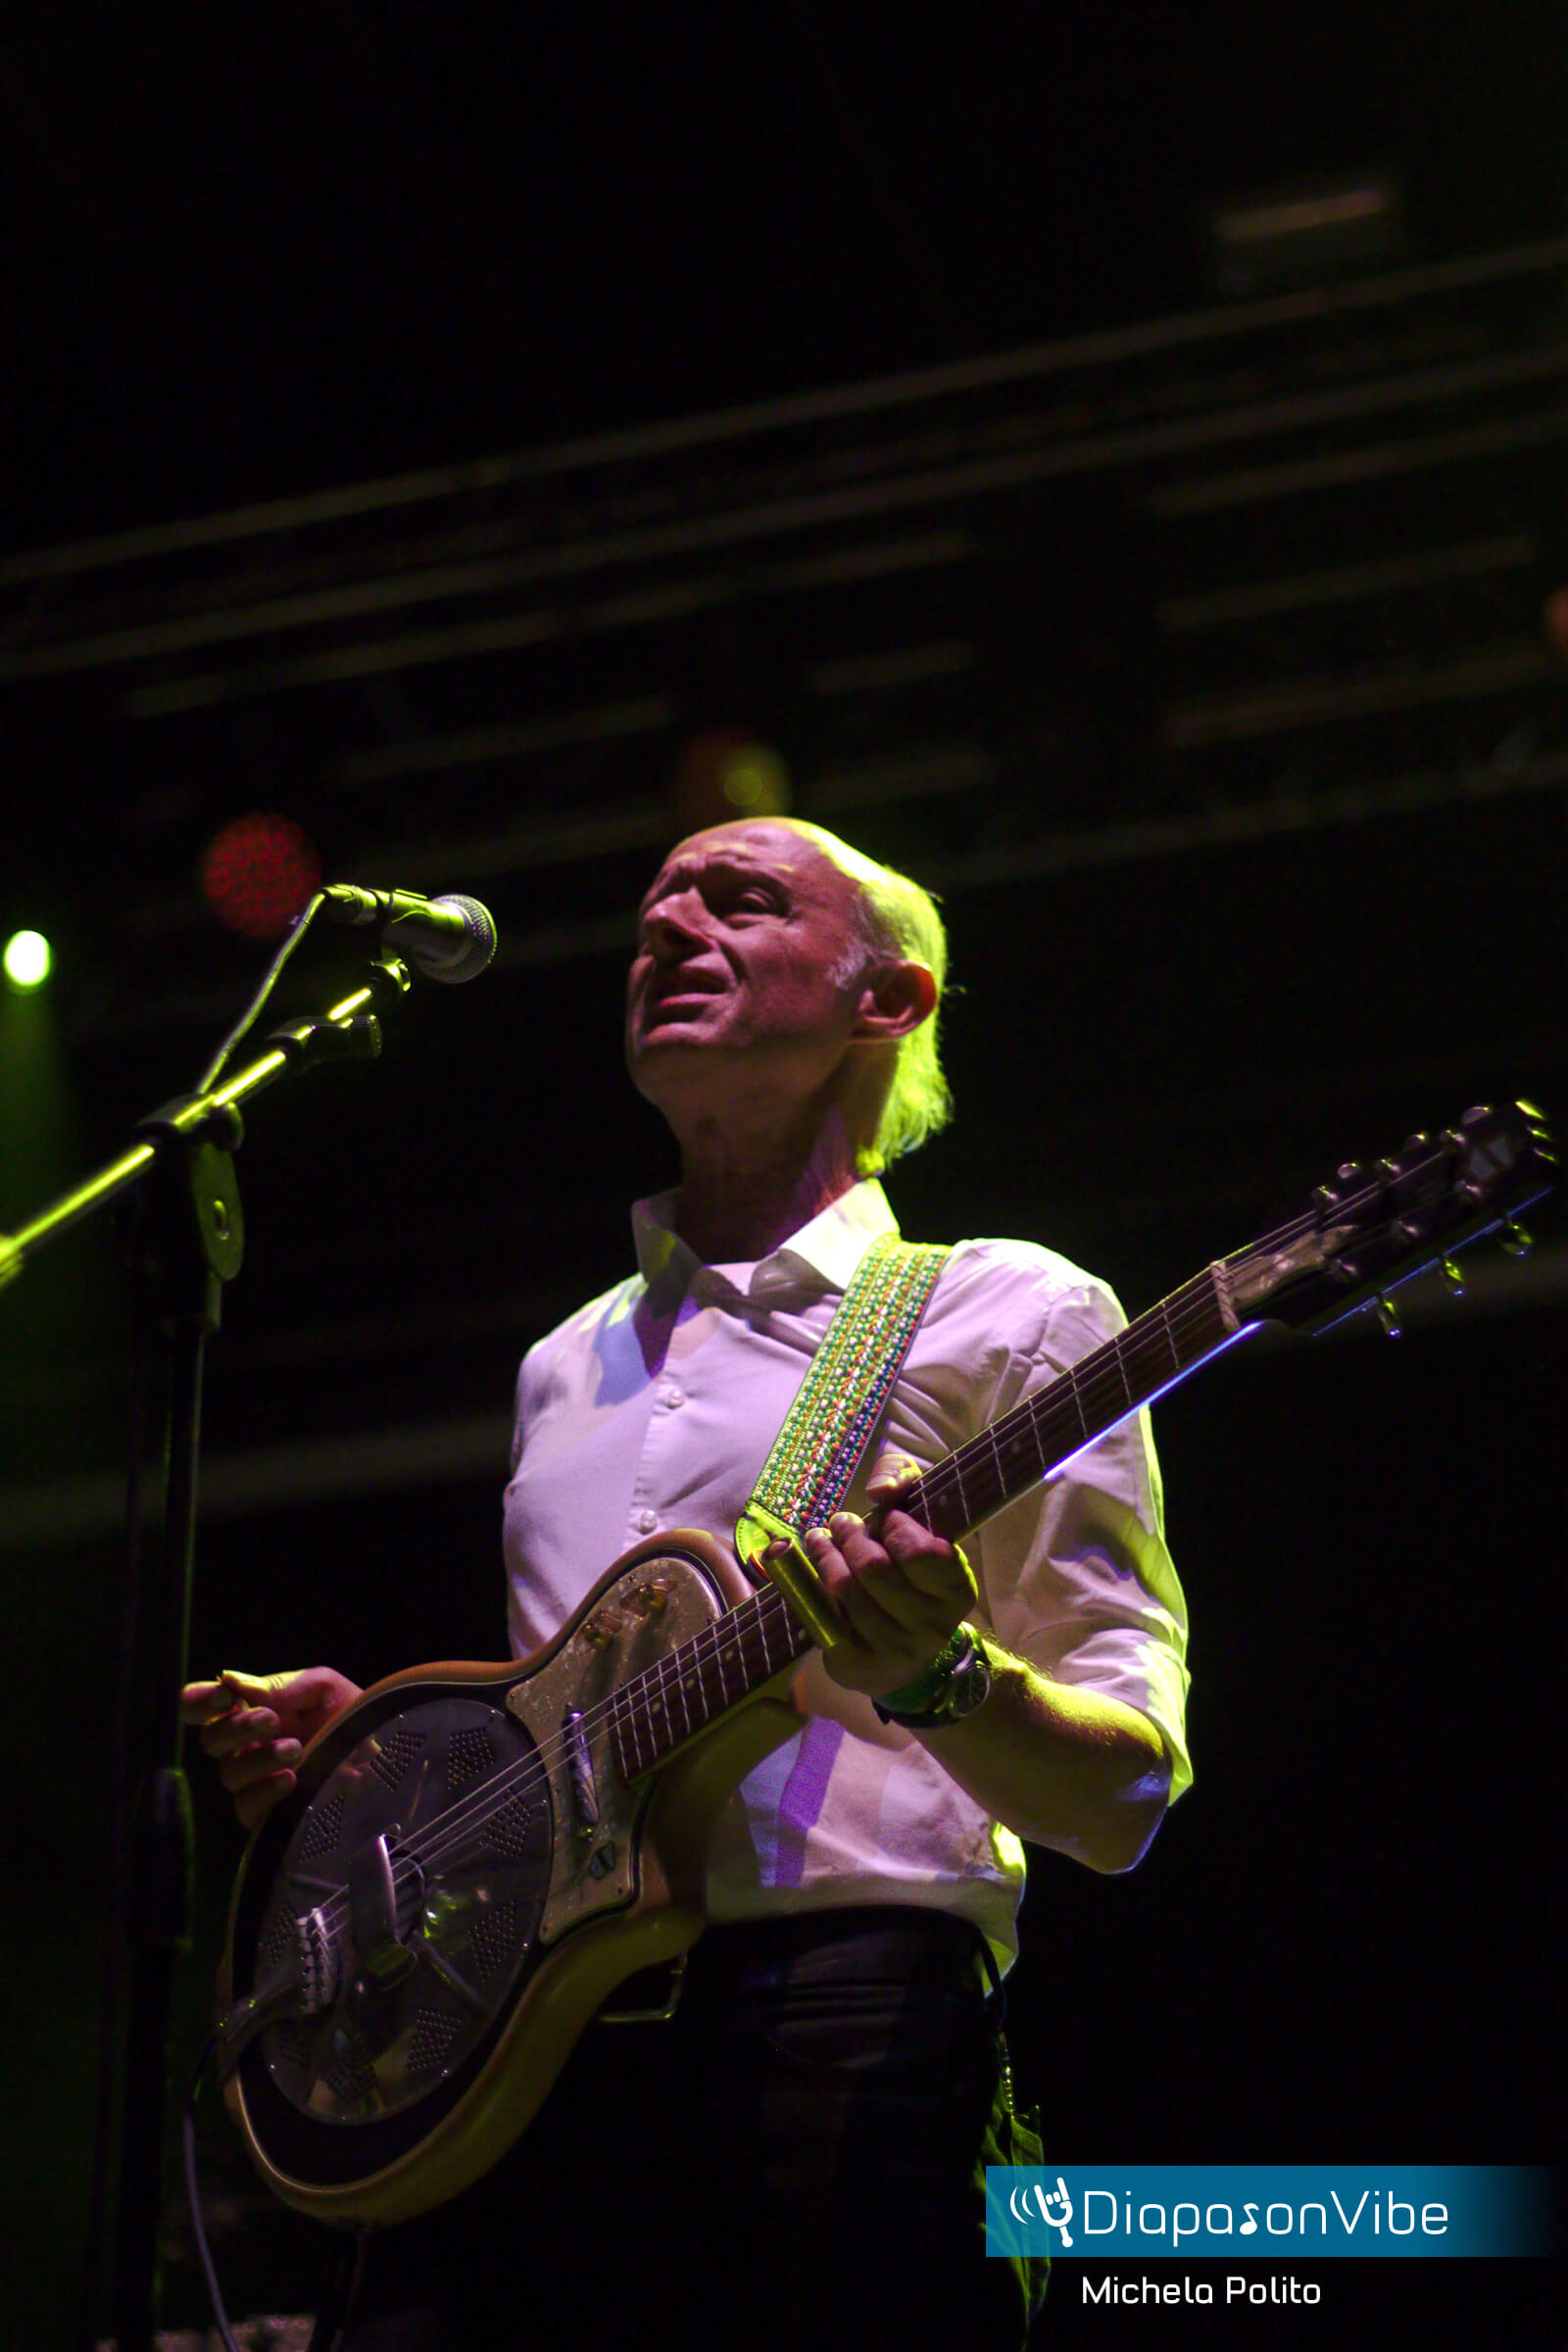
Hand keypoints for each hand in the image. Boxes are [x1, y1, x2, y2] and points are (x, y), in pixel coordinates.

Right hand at [181, 1665, 361, 1832]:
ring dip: (258, 1759)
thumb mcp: (324, 1689)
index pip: (201, 1707)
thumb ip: (280, 1685)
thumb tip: (228, 1680)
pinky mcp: (268, 1815)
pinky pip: (247, 1807)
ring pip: (229, 1774)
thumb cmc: (352, 1716)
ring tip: (295, 1749)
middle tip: (270, 1719)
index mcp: (251, 1711)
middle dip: (235, 1728)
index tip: (225, 1696)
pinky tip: (291, 1779)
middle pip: (211, 1741)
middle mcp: (246, 1747)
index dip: (200, 1701)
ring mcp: (255, 1782)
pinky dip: (264, 1791)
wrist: (387, 1756)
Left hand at [796, 1448, 976, 1703]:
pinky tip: (812, 1562)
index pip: (922, 1553)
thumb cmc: (912, 1575)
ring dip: (826, 1554)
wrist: (905, 1660)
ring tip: (821, 1538)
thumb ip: (905, 1482)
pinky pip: (824, 1613)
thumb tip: (879, 1490)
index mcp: (956, 1591)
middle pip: (874, 1568)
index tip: (885, 1517)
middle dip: (851, 1536)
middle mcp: (930, 1626)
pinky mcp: (855, 1662)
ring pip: (845, 1589)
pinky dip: (811, 1581)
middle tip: (843, 1522)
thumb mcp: (922, 1522)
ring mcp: (892, 1649)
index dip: (896, 1528)